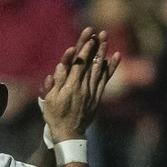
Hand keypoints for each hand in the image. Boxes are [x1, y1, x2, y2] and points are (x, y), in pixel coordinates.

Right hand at [43, 28, 122, 142]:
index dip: (85, 50)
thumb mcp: (50, 100)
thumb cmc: (55, 116)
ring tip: (106, 39)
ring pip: (100, 69)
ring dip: (103, 53)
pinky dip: (111, 68)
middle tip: (102, 33)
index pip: (80, 64)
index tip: (90, 37)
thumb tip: (60, 66)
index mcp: (71, 86)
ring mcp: (92, 91)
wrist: (69, 133)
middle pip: (91, 63)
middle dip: (96, 47)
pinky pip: (105, 79)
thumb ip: (56, 83)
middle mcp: (84, 87)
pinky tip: (116, 56)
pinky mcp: (97, 96)